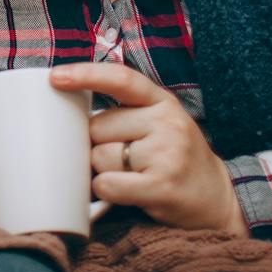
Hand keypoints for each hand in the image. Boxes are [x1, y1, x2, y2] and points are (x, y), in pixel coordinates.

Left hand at [51, 63, 246, 236]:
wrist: (216, 197)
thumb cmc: (173, 157)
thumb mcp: (157, 123)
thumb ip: (124, 113)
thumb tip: (68, 116)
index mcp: (161, 100)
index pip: (120, 78)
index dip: (85, 74)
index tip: (55, 77)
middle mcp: (166, 121)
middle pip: (98, 127)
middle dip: (98, 145)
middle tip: (124, 159)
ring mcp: (167, 153)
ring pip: (100, 157)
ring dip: (104, 171)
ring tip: (132, 176)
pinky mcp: (163, 185)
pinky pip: (108, 184)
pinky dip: (106, 190)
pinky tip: (123, 192)